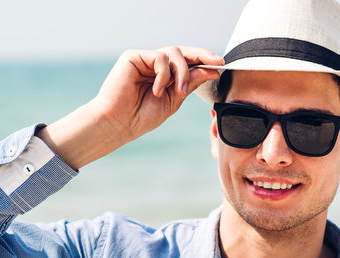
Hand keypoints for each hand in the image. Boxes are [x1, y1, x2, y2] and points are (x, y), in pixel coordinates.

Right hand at [91, 46, 223, 141]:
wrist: (119, 123)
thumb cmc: (141, 117)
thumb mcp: (173, 100)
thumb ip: (190, 83)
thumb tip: (211, 69)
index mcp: (163, 75)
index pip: (187, 62)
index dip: (203, 61)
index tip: (220, 65)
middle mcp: (154, 65)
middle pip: (183, 52)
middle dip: (201, 56)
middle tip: (216, 63)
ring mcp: (144, 59)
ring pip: (174, 53)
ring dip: (181, 72)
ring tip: (178, 91)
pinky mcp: (134, 56)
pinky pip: (159, 58)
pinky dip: (163, 75)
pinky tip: (156, 90)